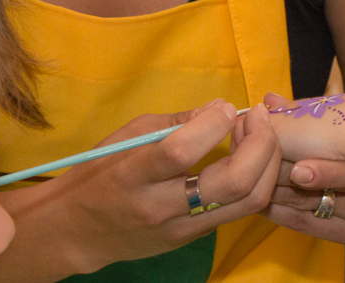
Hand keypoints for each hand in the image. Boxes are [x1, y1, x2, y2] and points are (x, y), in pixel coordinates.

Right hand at [0, 100, 280, 278]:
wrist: (77, 232)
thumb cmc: (99, 173)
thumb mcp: (128, 137)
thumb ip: (176, 121)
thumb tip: (220, 108)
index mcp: (133, 176)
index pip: (182, 152)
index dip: (213, 125)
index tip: (225, 107)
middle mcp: (161, 207)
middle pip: (233, 182)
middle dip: (259, 143)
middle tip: (257, 117)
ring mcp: (183, 227)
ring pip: (249, 200)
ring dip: (267, 161)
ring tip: (258, 134)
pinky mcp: (196, 237)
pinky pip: (241, 209)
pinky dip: (257, 178)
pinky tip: (250, 156)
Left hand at [256, 93, 344, 244]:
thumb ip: (319, 111)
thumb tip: (272, 100)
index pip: (323, 149)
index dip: (284, 141)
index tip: (255, 127)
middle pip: (309, 181)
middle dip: (270, 165)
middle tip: (240, 152)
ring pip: (305, 206)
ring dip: (271, 192)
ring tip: (243, 178)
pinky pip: (312, 227)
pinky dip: (284, 214)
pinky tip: (262, 203)